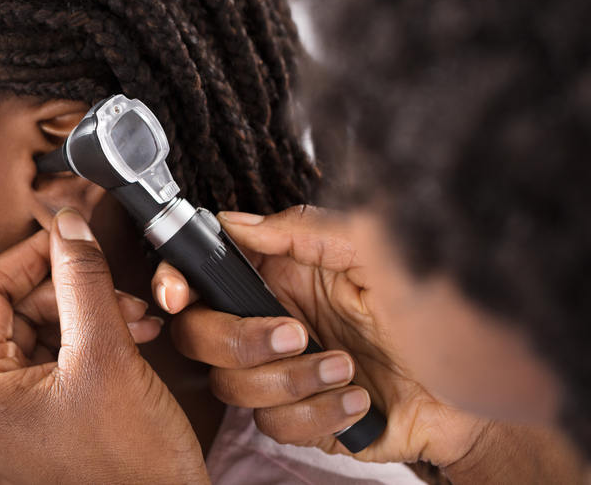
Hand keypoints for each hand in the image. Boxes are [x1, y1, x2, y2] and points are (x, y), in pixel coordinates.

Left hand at [0, 208, 209, 484]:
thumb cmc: (132, 464)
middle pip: (16, 308)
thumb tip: (67, 224)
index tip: (72, 237)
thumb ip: (83, 280)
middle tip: (120, 291)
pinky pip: (60, 357)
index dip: (30, 255)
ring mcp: (16, 414)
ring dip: (90, 310)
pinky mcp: (46, 419)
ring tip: (137, 317)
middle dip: (72, 289)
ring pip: (43, 328)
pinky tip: (134, 334)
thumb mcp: (107, 354)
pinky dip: (96, 337)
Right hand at [151, 205, 488, 469]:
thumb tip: (236, 222)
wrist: (474, 380)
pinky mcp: (302, 418)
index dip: (175, 283)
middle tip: (297, 333)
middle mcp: (270, 323)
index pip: (201, 277)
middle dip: (239, 341)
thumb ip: (300, 231)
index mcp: (277, 278)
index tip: (177, 294)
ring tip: (346, 366)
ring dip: (292, 381)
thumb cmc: (427, 305)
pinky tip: (357, 396)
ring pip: (232, 387)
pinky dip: (318, 413)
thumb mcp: (369, 249)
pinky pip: (275, 426)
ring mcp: (282, 374)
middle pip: (199, 337)